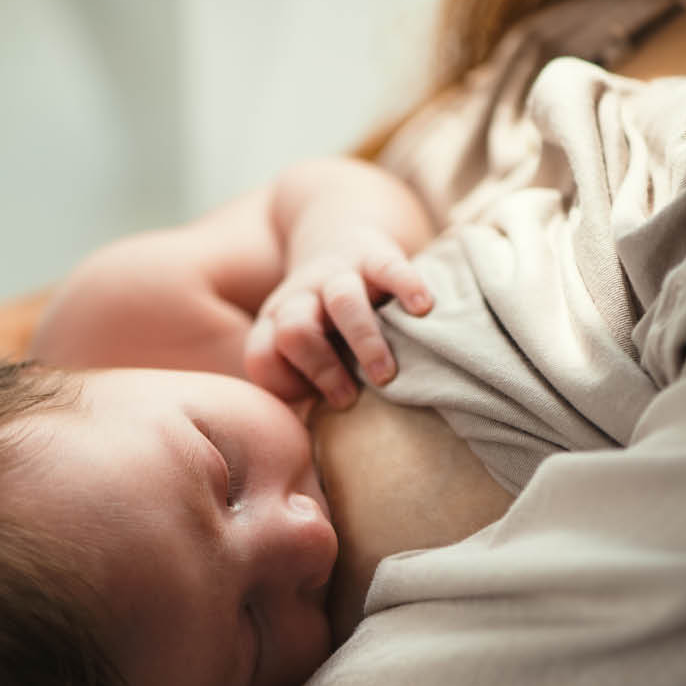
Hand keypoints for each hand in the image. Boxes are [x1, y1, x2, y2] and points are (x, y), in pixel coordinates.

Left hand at [243, 226, 431, 407]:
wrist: (335, 236)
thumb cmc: (326, 318)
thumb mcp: (304, 347)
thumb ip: (306, 387)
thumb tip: (324, 449)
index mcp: (276, 323)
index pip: (262, 357)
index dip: (285, 383)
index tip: (316, 402)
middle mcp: (301, 298)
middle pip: (294, 330)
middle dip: (322, 369)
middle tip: (349, 400)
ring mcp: (336, 274)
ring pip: (342, 301)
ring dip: (364, 342)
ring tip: (386, 376)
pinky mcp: (373, 255)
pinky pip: (389, 268)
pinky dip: (407, 287)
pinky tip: (423, 310)